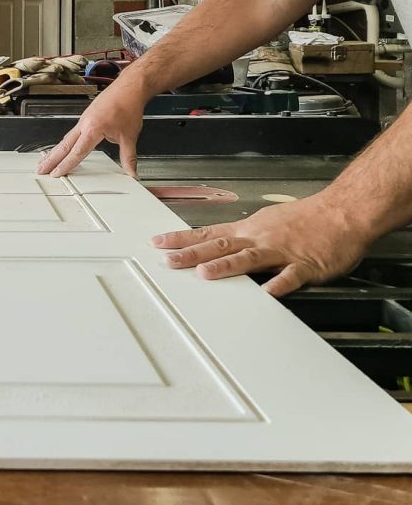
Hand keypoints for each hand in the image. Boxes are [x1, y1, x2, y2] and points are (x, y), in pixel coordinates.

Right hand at [36, 82, 145, 177]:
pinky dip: (64, 142)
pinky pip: (72, 132)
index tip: (56, 173)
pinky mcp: (86, 116)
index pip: (77, 152)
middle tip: (40, 169)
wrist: (130, 87)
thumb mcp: (130, 135)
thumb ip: (128, 156)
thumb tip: (131, 171)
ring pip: (66, 138)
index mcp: (93, 129)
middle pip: (63, 145)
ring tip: (46, 161)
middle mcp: (85, 124)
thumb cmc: (128, 105)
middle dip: (51, 159)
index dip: (66, 165)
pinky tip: (62, 147)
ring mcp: (84, 119)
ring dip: (55, 151)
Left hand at [151, 196, 371, 296]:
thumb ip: (244, 237)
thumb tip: (220, 246)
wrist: (345, 211)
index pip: (208, 234)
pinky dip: (278, 284)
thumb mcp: (268, 221)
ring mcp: (281, 251)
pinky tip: (267, 293)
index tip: (158, 243)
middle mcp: (260, 239)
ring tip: (205, 274)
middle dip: (192, 255)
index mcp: (250, 230)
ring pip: (248, 259)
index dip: (182, 239)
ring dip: (226, 266)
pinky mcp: (305, 264)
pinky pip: (290, 276)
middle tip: (168, 262)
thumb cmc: (309, 218)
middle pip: (219, 246)